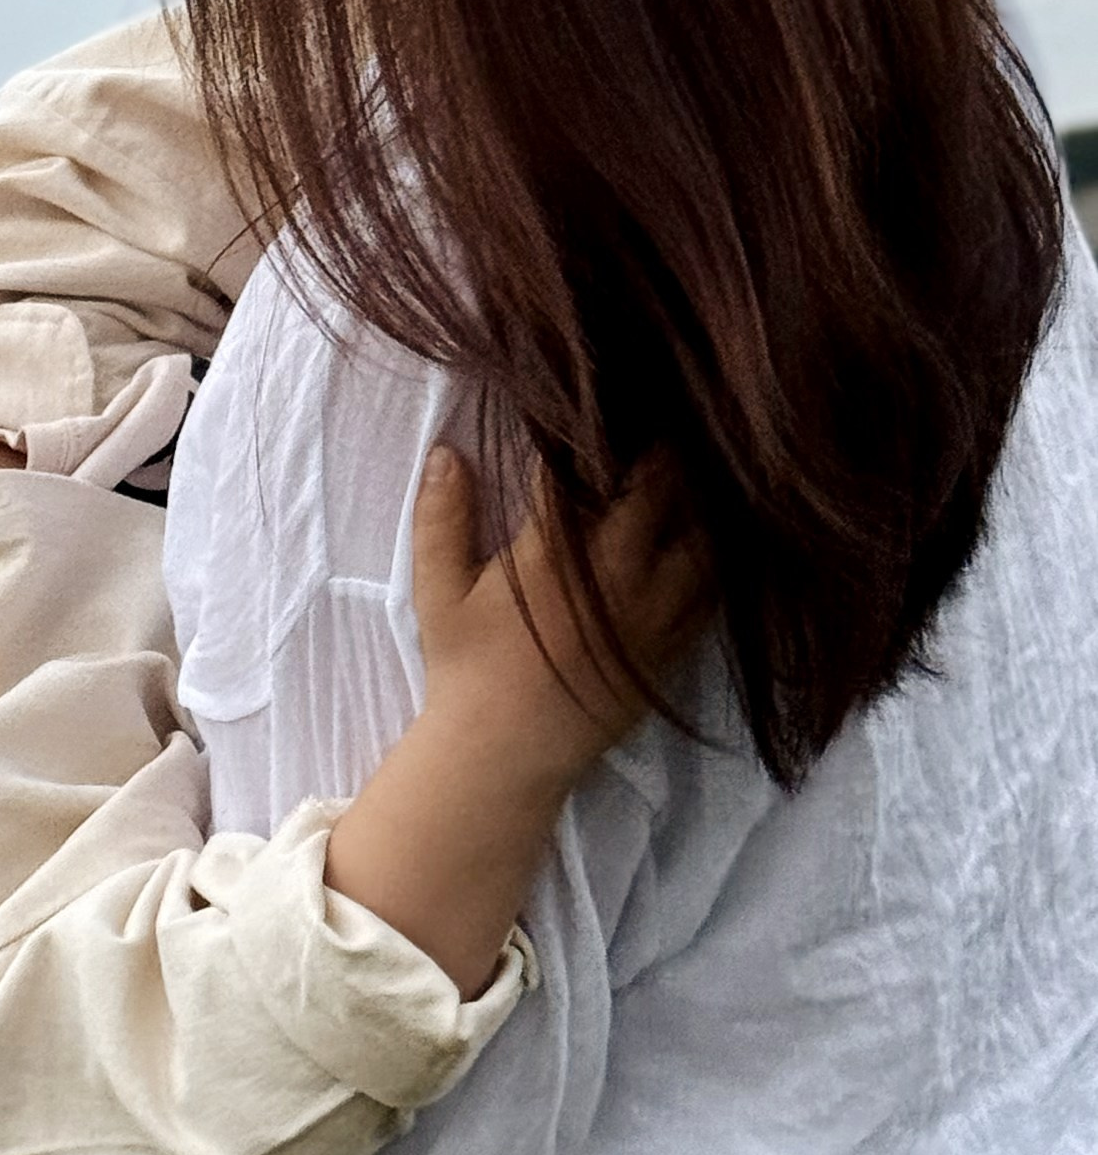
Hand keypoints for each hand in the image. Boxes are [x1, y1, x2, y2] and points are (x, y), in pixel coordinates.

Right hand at [414, 443, 710, 785]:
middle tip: (659, 419)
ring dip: (700, 498)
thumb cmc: (466, 670)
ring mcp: (653, 614)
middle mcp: (615, 577)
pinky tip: (711, 532)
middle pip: (662, 488)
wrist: (505, 756)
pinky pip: (716, 590)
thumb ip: (442, 519)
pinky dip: (718, 555)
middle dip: (661, 448)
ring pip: (704, 535)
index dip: (602, 427)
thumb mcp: (438, 593)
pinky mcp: (673, 647)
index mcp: (556, 555)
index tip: (610, 398)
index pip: (590, 469)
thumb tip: (445, 451)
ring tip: (694, 468)